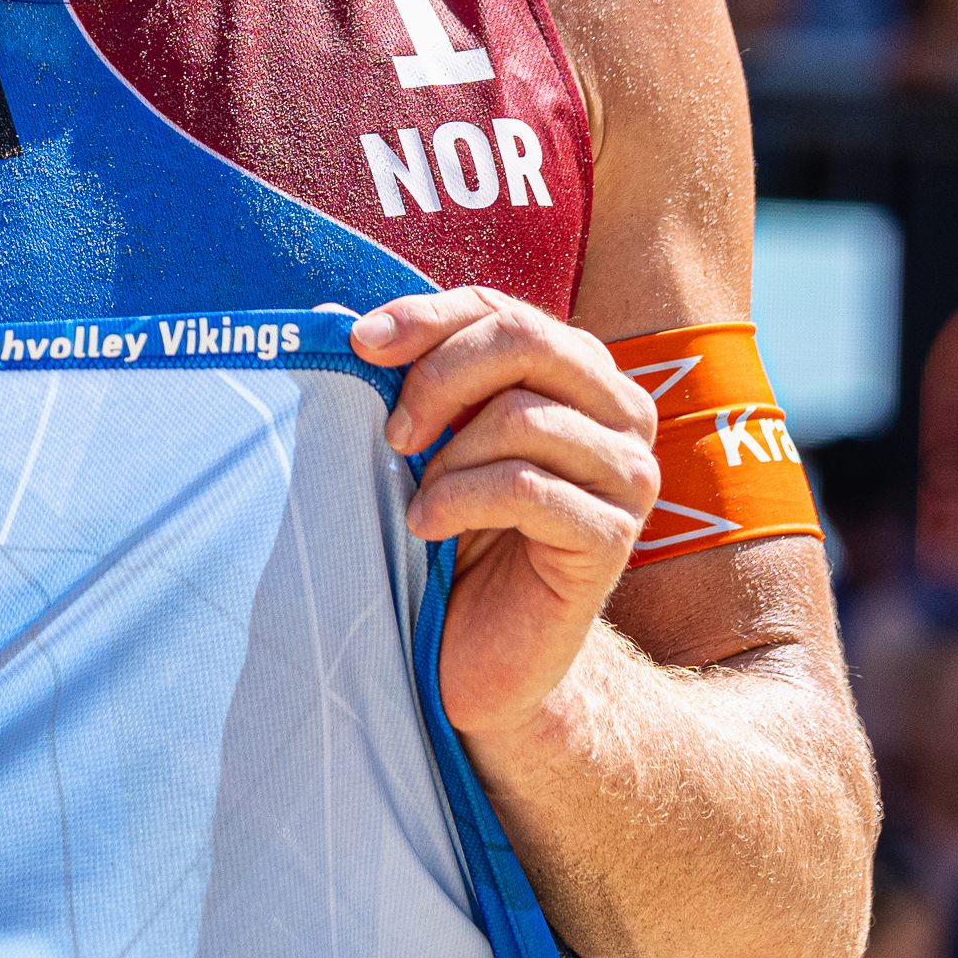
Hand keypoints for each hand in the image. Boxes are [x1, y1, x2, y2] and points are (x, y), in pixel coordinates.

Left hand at [351, 288, 658, 737]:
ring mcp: (627, 475)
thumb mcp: (425, 440)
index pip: (501, 309)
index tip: (359, 342)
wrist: (478, 648)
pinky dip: (459, 500)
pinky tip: (428, 527)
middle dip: (437, 377)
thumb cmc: (451, 532)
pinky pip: (525, 488)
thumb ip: (400, 376)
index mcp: (579, 373)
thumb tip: (330, 313)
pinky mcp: (614, 537)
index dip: (426, 316)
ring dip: (448, 457)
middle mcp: (620, 412)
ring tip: (421, 498)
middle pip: (526, 340)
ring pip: (523, 417)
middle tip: (392, 432)